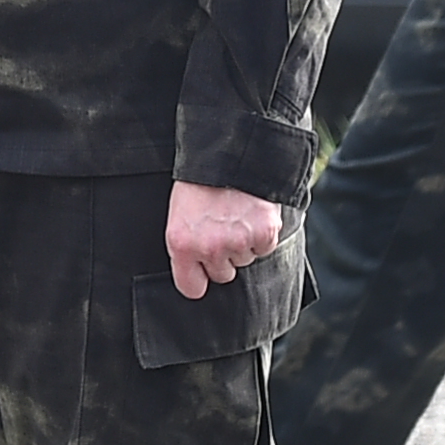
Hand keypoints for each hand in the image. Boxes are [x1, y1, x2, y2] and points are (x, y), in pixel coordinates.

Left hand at [165, 179, 288, 300]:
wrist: (229, 156)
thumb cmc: (199, 185)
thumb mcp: (179, 216)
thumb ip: (187, 247)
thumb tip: (197, 275)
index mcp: (181, 245)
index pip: (191, 288)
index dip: (198, 280)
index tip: (202, 274)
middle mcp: (209, 248)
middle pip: (222, 275)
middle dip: (223, 257)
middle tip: (220, 230)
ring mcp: (238, 242)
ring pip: (244, 260)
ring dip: (242, 244)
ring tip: (234, 216)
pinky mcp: (264, 234)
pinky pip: (264, 249)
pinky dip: (262, 235)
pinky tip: (251, 215)